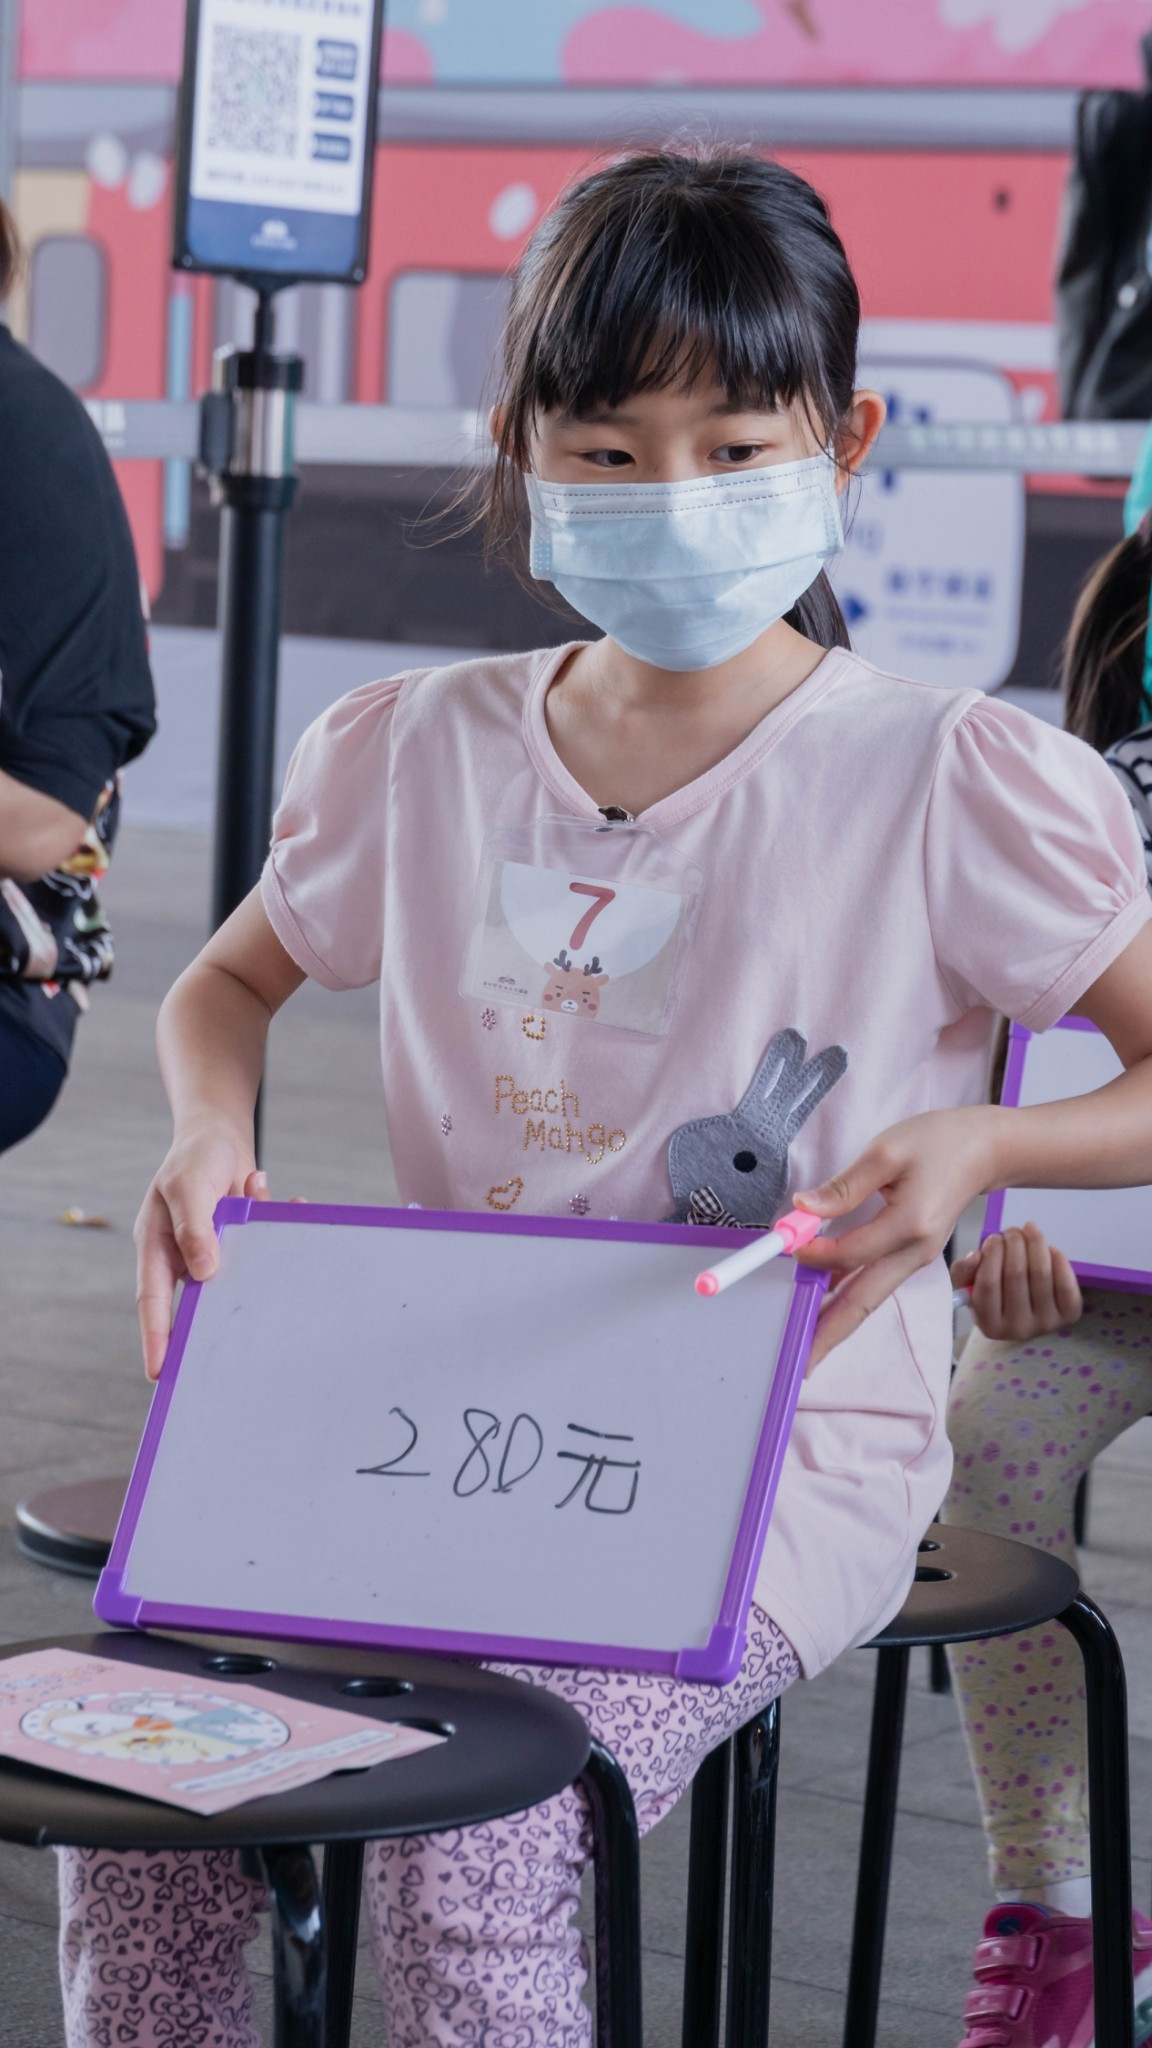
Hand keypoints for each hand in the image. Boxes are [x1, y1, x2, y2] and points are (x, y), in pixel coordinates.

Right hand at [134, 1118, 264, 1381]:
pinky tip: (296, 1206)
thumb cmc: (195, 1157)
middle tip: (230, 1363)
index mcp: (158, 1247)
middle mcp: (185, 1256)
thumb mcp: (187, 1187)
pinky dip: (281, 1227)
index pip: (155, 1299)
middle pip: (198, 1301)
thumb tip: (203, 1274)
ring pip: (239, 1274)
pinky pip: (264, 1248)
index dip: (156, 1336)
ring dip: (260, 1263)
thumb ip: (194, 1228)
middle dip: (215, 1326)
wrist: (220, 1132)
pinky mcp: (243, 1242)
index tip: (159, 1371)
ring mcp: (216, 1251)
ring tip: (278, 1265)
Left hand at [793, 1105, 1000, 1367]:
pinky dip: (848, 1300)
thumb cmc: (939, 1143)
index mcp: (910, 1225)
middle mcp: (915, 1252)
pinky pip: (875, 1283)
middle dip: (829, 1335)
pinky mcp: (911, 1256)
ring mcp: (915, 1259)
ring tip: (806, 1349)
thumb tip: (804, 1208)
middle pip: (864, 1302)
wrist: (985, 1151)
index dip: (815, 1254)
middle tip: (800, 1364)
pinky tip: (823, 1308)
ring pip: (869, 1299)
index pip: (851, 1254)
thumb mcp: (886, 1151)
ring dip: (836, 1323)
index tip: (786, 1243)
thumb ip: (844, 1186)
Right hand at [953, 1221, 1081, 1341]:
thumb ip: (963, 1270)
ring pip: (1041, 1273)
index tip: (993, 1238)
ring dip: (1034, 1243)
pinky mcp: (1069, 1315)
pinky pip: (1065, 1281)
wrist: (1026, 1315)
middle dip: (1013, 1243)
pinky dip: (1057, 1258)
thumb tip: (976, 1255)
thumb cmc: (994, 1296)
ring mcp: (1046, 1324)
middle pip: (1016, 1274)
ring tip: (1028, 1230)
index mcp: (990, 1325)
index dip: (991, 1254)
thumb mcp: (969, 1285)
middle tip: (1011, 1231)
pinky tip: (1047, 1248)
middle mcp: (1018, 1329)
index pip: (988, 1283)